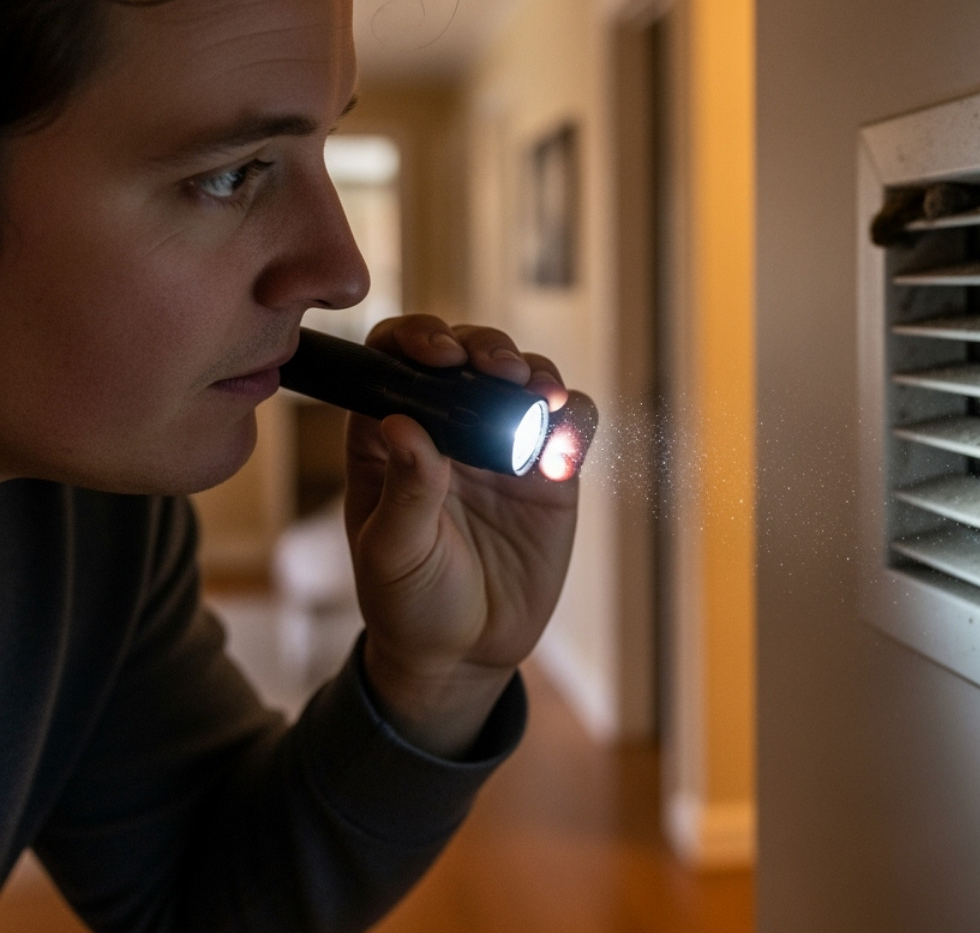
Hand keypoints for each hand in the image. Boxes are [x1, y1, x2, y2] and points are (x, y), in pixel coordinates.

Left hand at [341, 314, 597, 757]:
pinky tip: (565, 451)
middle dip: (488, 349)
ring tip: (540, 398)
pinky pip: (571, 425)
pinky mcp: (550, 471)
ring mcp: (502, 444)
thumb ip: (405, 492)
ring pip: (526, 378)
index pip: (396, 358)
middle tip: (501, 372)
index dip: (418, 340)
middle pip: (469, 354)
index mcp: (391, 434)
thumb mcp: (394, 554)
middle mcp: (448, 426)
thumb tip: (401, 426)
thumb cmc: (409, 603)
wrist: (466, 652)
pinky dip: (576, 423)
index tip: (439, 355)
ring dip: (538, 374)